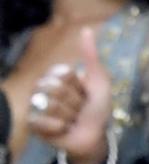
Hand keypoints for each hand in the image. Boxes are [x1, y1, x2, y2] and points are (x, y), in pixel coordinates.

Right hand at [26, 28, 112, 163]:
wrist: (94, 134)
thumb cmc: (98, 106)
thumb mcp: (99, 80)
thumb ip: (91, 55)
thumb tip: (85, 29)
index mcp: (59, 76)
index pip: (62, 73)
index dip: (78, 85)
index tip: (85, 91)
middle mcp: (44, 88)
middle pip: (55, 88)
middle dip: (74, 101)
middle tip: (79, 108)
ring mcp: (37, 106)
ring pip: (49, 105)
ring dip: (68, 114)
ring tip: (72, 118)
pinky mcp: (33, 124)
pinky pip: (41, 120)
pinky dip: (58, 126)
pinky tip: (63, 128)